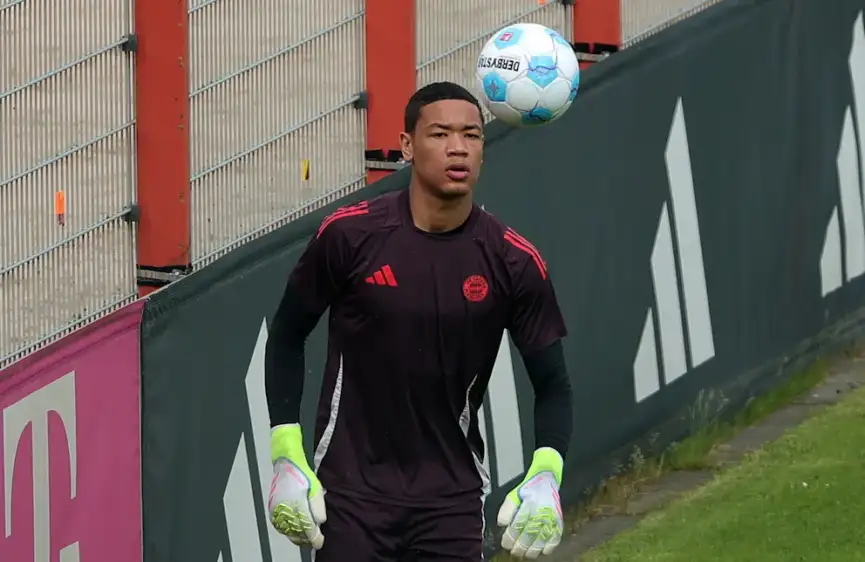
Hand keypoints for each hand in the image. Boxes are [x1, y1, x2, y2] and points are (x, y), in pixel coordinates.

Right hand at [268, 424, 326, 548]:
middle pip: (297, 534)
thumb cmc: (303, 475)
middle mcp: (285, 511)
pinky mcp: (272, 510)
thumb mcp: (316, 488)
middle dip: (307, 539)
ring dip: (298, 537)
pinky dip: (289, 531)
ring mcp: (277, 511)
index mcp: (298, 505)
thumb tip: (319, 523)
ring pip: (288, 532)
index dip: (315, 538)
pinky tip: (296, 530)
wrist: (285, 464)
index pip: (307, 530)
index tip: (321, 541)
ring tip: (307, 537)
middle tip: (316, 540)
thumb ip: (318, 507)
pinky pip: (281, 527)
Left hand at [496, 448, 563, 558]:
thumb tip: (502, 524)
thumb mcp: (513, 495)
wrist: (546, 480)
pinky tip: (542, 551)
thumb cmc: (528, 490)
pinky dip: (549, 547)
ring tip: (524, 554)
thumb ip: (506, 509)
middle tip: (514, 552)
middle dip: (520, 546)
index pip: (518, 525)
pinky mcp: (559, 521)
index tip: (505, 544)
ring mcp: (552, 517)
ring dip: (532, 550)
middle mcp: (541, 511)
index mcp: (529, 503)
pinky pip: (555, 538)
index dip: (510, 537)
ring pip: (542, 539)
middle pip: (529, 534)